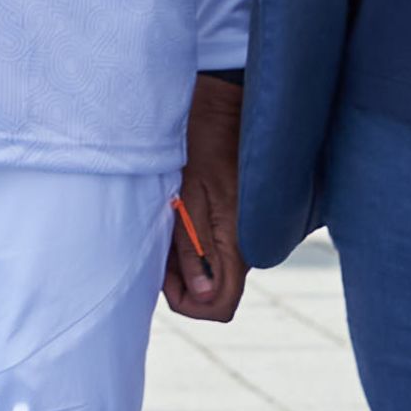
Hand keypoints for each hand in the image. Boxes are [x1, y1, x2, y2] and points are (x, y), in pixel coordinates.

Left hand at [165, 74, 246, 322]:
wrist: (225, 103)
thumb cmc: (201, 142)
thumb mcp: (187, 195)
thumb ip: (193, 248)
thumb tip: (204, 297)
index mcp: (239, 242)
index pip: (220, 307)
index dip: (187, 300)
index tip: (163, 273)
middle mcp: (251, 244)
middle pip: (216, 291)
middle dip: (183, 278)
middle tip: (159, 240)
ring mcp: (250, 233)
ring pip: (216, 270)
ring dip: (188, 258)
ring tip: (169, 220)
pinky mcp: (245, 219)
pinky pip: (221, 248)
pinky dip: (197, 242)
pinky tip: (181, 214)